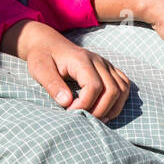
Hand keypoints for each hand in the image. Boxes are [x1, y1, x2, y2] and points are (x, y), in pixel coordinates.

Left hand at [3, 20, 130, 120]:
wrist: (47, 43)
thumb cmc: (42, 56)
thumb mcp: (40, 69)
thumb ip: (52, 85)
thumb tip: (67, 102)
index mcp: (81, 59)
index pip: (94, 86)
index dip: (85, 104)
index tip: (69, 111)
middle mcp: (98, 60)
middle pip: (112, 90)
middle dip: (99, 110)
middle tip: (82, 120)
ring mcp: (106, 64)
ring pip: (122, 89)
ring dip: (112, 108)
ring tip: (95, 119)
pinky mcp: (108, 69)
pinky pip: (123, 85)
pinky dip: (119, 101)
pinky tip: (106, 111)